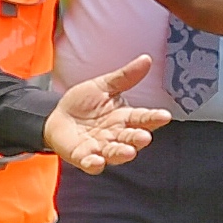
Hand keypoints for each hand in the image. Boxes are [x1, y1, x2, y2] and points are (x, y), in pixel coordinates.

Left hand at [47, 59, 172, 174]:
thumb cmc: (84, 103)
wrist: (57, 117)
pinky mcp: (84, 157)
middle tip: (144, 137)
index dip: (153, 118)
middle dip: (138, 139)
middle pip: (131, 138)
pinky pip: (91, 164)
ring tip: (129, 152)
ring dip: (122, 153)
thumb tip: (146, 59)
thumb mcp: (103, 86)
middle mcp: (116, 135)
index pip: (142, 118)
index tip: (164, 116)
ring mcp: (101, 148)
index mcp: (124, 117)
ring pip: (115, 153)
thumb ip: (125, 77)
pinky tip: (96, 161)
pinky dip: (94, 164)